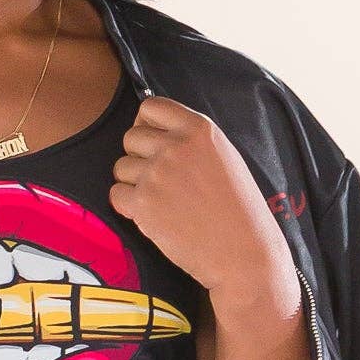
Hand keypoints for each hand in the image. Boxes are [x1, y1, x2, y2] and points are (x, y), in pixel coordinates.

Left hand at [107, 97, 300, 321]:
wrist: (243, 253)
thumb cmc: (238, 211)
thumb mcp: (224, 158)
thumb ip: (191, 141)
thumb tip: (153, 134)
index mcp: (199, 129)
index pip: (151, 107)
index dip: (146, 125)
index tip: (153, 143)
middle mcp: (176, 146)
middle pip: (130, 137)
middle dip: (138, 157)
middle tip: (159, 180)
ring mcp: (157, 174)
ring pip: (120, 167)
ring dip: (133, 184)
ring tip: (161, 201)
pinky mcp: (143, 203)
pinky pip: (115, 194)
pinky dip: (127, 207)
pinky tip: (152, 216)